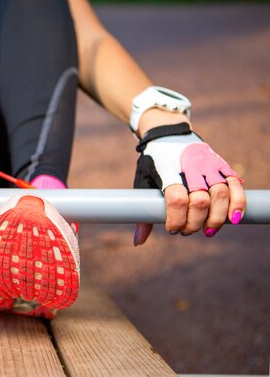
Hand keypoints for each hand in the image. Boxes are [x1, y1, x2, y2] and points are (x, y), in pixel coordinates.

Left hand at [133, 123, 244, 244]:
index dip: (176, 219)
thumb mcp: (142, 182)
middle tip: (187, 231)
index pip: (177, 200)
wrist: (168, 134)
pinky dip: (238, 203)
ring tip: (208, 231)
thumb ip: (143, 213)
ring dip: (217, 218)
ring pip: (221, 194)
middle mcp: (190, 168)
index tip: (171, 228)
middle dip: (195, 223)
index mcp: (168, 172)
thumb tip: (138, 242)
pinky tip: (232, 219)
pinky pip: (235, 185)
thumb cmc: (153, 162)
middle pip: (200, 201)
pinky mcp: (221, 165)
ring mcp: (208, 165)